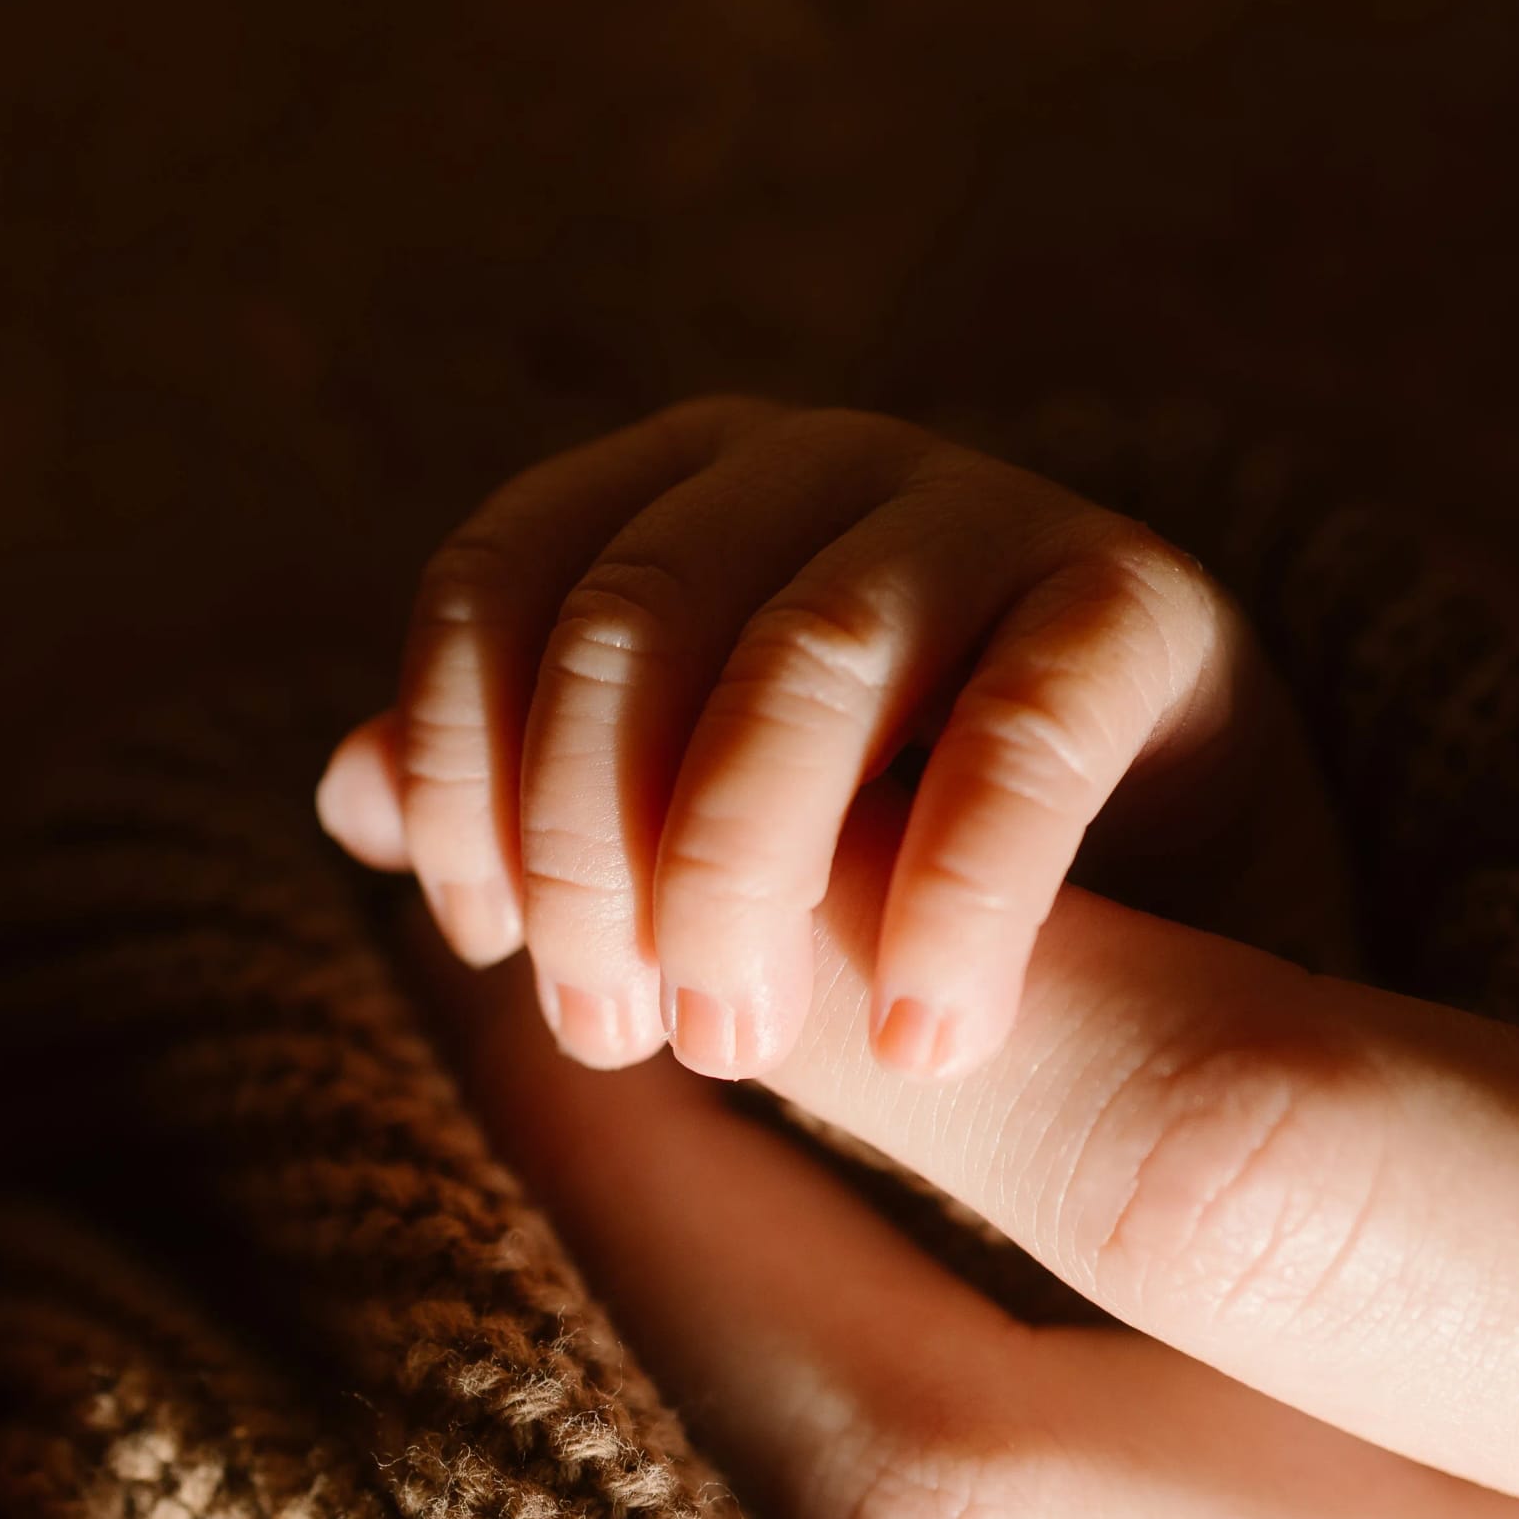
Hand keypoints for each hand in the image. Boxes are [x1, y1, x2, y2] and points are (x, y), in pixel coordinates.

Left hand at [323, 399, 1349, 1083]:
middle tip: (618, 1037)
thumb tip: (346, 787)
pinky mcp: (1140, 604)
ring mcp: (989, 511)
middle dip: (592, 854)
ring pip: (803, 662)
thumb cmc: (878, 846)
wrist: (1172, 864)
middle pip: (630, 620)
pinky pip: (1019, 731)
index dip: (464, 764)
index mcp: (675, 493)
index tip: (486, 945)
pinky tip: (920, 1038)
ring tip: (732, 1054)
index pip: (499, 579)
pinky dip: (949, 900)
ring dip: (738, 881)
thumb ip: (524, 799)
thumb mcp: (677, 834)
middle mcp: (820, 464)